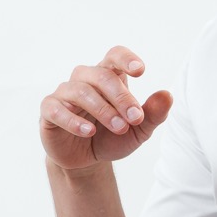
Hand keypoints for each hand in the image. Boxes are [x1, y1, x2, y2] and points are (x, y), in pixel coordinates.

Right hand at [39, 45, 172, 172]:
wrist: (87, 160)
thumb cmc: (113, 137)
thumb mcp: (139, 130)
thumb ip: (153, 114)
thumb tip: (167, 95)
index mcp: (109, 77)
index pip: (115, 56)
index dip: (126, 59)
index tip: (140, 71)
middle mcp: (85, 79)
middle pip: (102, 75)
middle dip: (122, 97)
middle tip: (136, 119)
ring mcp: (65, 93)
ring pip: (81, 90)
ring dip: (103, 110)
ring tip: (119, 128)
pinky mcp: (49, 111)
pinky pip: (57, 109)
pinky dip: (73, 120)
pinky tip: (88, 132)